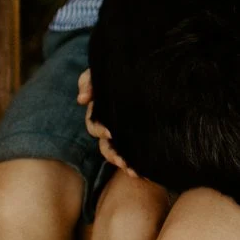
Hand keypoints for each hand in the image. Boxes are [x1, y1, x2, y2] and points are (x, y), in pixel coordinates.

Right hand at [77, 66, 147, 180]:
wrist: (158, 65)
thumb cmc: (130, 66)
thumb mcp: (109, 68)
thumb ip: (91, 79)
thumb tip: (81, 99)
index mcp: (103, 108)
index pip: (94, 122)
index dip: (99, 128)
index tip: (109, 133)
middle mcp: (111, 123)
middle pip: (105, 143)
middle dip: (111, 151)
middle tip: (121, 158)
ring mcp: (125, 132)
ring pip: (114, 153)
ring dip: (120, 161)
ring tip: (130, 169)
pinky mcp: (138, 140)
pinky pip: (132, 157)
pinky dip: (134, 166)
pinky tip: (139, 174)